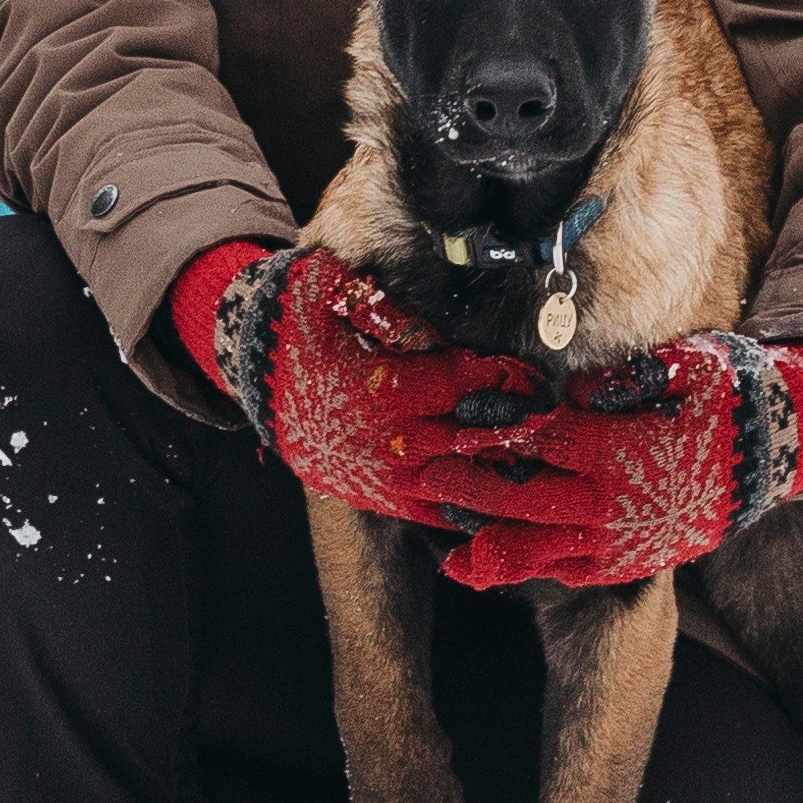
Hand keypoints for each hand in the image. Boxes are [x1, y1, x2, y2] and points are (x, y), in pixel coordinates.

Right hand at [167, 242, 554, 528]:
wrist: (254, 371)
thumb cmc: (299, 321)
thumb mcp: (332, 291)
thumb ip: (386, 306)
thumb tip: (433, 307)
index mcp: (380, 386)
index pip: (456, 384)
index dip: (495, 380)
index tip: (526, 375)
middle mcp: (386, 436)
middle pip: (467, 437)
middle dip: (510, 429)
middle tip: (549, 420)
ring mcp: (380, 474)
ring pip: (456, 480)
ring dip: (497, 474)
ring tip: (539, 464)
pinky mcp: (374, 496)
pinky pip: (430, 511)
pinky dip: (466, 508)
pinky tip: (501, 502)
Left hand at [423, 329, 802, 591]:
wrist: (779, 453)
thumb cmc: (727, 396)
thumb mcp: (684, 366)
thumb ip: (626, 379)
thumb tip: (580, 388)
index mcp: (620, 447)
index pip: (539, 441)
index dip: (489, 435)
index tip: (447, 427)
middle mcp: (615, 501)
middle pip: (525, 497)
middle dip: (469, 487)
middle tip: (423, 476)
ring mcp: (623, 539)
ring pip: (540, 546)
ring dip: (488, 540)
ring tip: (442, 537)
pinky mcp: (632, 561)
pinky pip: (570, 571)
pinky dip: (527, 569)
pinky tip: (489, 568)